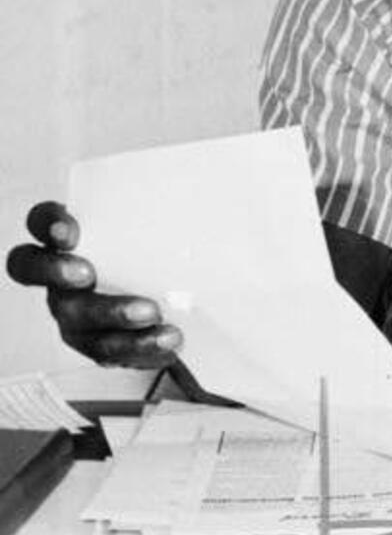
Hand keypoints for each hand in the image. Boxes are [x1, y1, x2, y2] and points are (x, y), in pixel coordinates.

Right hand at [6, 201, 182, 368]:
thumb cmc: (158, 253)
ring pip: (79, 320)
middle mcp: (59, 276)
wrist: (178, 300)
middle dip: (56, 272)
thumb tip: (213, 183)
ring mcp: (74, 313)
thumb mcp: (161, 229)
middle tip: (87, 274)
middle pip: (35, 271)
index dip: (47, 225)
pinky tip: (168, 338)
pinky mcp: (99, 344)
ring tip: (152, 312)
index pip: (42, 222)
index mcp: (68, 239)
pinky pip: (113, 351)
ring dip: (114, 316)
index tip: (69, 231)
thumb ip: (167, 214)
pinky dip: (141, 346)